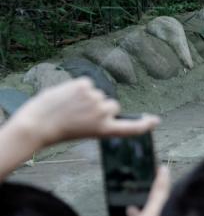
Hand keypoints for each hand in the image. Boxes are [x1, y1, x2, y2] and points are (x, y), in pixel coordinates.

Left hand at [11, 77, 158, 147]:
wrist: (36, 125)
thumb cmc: (55, 131)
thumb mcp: (82, 130)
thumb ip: (96, 119)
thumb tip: (105, 106)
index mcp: (104, 130)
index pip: (131, 128)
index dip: (144, 124)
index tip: (155, 121)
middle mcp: (104, 114)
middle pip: (111, 105)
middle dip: (100, 107)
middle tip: (79, 115)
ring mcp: (95, 99)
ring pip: (97, 94)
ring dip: (85, 98)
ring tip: (66, 107)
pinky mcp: (85, 86)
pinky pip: (86, 84)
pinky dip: (77, 88)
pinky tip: (65, 97)